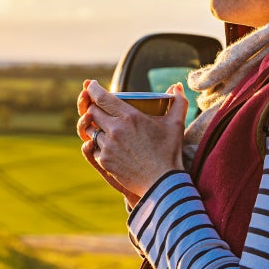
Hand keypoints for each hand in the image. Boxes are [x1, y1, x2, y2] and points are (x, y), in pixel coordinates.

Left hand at [76, 80, 188, 203]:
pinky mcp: (104, 161)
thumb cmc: (169, 152)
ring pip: (91, 130)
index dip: (92, 89)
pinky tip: (107, 144)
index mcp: (129, 117)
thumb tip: (176, 86)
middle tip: (98, 107)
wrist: (162, 183)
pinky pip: (93, 148)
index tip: (90, 85)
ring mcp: (108, 146)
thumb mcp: (176, 124)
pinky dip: (98, 144)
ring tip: (103, 126)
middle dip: (93, 107)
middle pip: (92, 112)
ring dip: (95, 127)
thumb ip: (177, 102)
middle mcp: (114, 130)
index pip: (101, 97)